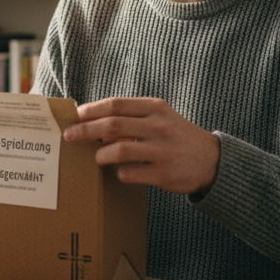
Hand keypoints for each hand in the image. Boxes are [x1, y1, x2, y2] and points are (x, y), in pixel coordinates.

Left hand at [61, 97, 219, 194]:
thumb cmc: (175, 136)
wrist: (211, 161)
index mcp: (156, 108)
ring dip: (100, 155)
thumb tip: (90, 118)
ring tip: (97, 158)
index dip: (91, 110)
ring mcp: (162, 151)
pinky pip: (130, 173)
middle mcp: (159, 127)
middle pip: (112, 125)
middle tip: (68, 136)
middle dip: (85, 131)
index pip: (116, 104)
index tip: (75, 115)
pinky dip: (118, 173)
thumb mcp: (159, 117)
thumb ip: (131, 115)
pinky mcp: (164, 174)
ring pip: (118, 150)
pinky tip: (119, 172)